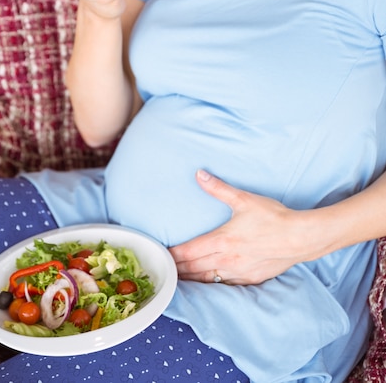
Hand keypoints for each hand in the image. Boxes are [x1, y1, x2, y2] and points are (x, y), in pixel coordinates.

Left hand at [169, 170, 307, 284]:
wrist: (300, 237)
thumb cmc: (273, 217)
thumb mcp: (244, 199)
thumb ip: (218, 189)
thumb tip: (200, 174)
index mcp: (222, 241)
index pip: (188, 252)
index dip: (171, 255)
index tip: (160, 256)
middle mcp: (226, 260)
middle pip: (193, 269)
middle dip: (177, 270)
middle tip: (163, 270)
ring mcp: (238, 272)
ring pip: (207, 280)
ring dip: (191, 280)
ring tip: (177, 280)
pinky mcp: (250, 279)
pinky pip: (224, 285)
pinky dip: (211, 285)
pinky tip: (206, 284)